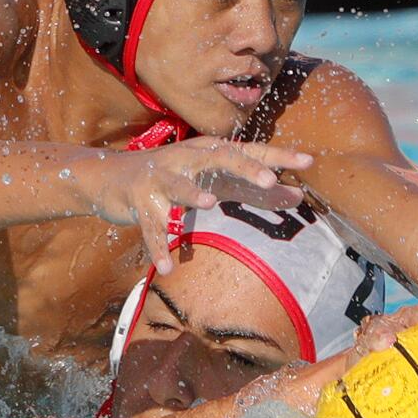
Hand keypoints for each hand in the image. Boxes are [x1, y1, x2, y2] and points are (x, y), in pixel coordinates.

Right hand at [81, 138, 312, 273]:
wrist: (110, 177)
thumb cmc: (173, 177)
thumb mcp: (214, 180)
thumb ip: (253, 189)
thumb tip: (298, 196)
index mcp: (209, 152)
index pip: (248, 150)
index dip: (278, 155)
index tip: (308, 162)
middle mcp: (186, 158)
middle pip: (219, 158)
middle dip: (244, 168)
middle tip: (268, 180)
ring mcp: (160, 178)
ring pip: (178, 184)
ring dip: (192, 192)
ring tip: (209, 203)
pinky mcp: (138, 201)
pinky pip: (150, 227)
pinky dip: (157, 246)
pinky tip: (166, 268)